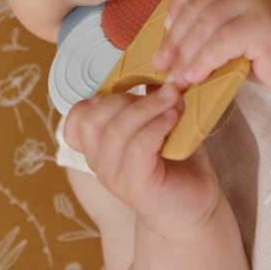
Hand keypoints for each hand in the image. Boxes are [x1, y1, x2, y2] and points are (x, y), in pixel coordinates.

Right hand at [64, 84, 220, 236]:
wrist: (195, 204)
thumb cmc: (177, 160)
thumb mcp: (161, 121)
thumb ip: (152, 98)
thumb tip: (156, 66)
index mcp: (99, 147)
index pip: (75, 121)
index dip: (95, 100)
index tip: (127, 89)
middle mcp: (101, 163)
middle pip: (92, 120)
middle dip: (126, 97)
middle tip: (162, 92)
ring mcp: (115, 177)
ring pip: (115, 131)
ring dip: (147, 108)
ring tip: (173, 101)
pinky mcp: (137, 186)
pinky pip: (137, 148)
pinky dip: (156, 126)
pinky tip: (173, 119)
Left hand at [153, 0, 270, 94]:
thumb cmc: (268, 51)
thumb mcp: (233, 34)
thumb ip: (208, 32)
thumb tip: (170, 52)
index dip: (176, 8)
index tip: (165, 33)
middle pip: (197, 7)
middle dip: (174, 39)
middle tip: (162, 65)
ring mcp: (254, 1)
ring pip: (206, 24)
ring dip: (186, 53)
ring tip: (177, 77)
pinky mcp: (261, 24)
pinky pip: (222, 41)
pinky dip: (203, 60)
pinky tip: (195, 76)